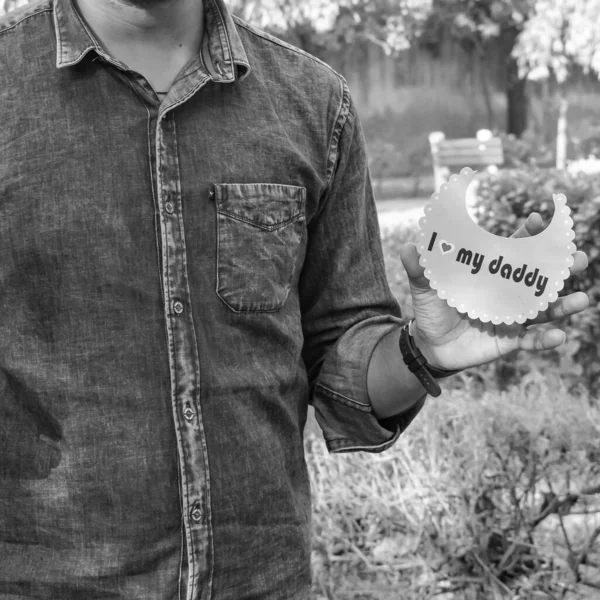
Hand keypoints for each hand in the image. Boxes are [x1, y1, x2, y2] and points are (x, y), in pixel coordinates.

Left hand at [399, 213, 589, 370]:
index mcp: (490, 274)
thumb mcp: (424, 288)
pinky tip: (558, 336)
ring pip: (543, 310)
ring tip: (582, 299)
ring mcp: (511, 317)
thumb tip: (409, 249)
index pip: (514, 250)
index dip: (527, 235)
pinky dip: (544, 340)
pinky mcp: (508, 341)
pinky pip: (531, 341)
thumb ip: (419, 269)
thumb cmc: (431, 309)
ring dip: (563, 305)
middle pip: (539, 277)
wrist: (430, 343)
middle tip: (578, 257)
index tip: (536, 220)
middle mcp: (506, 292)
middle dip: (561, 267)